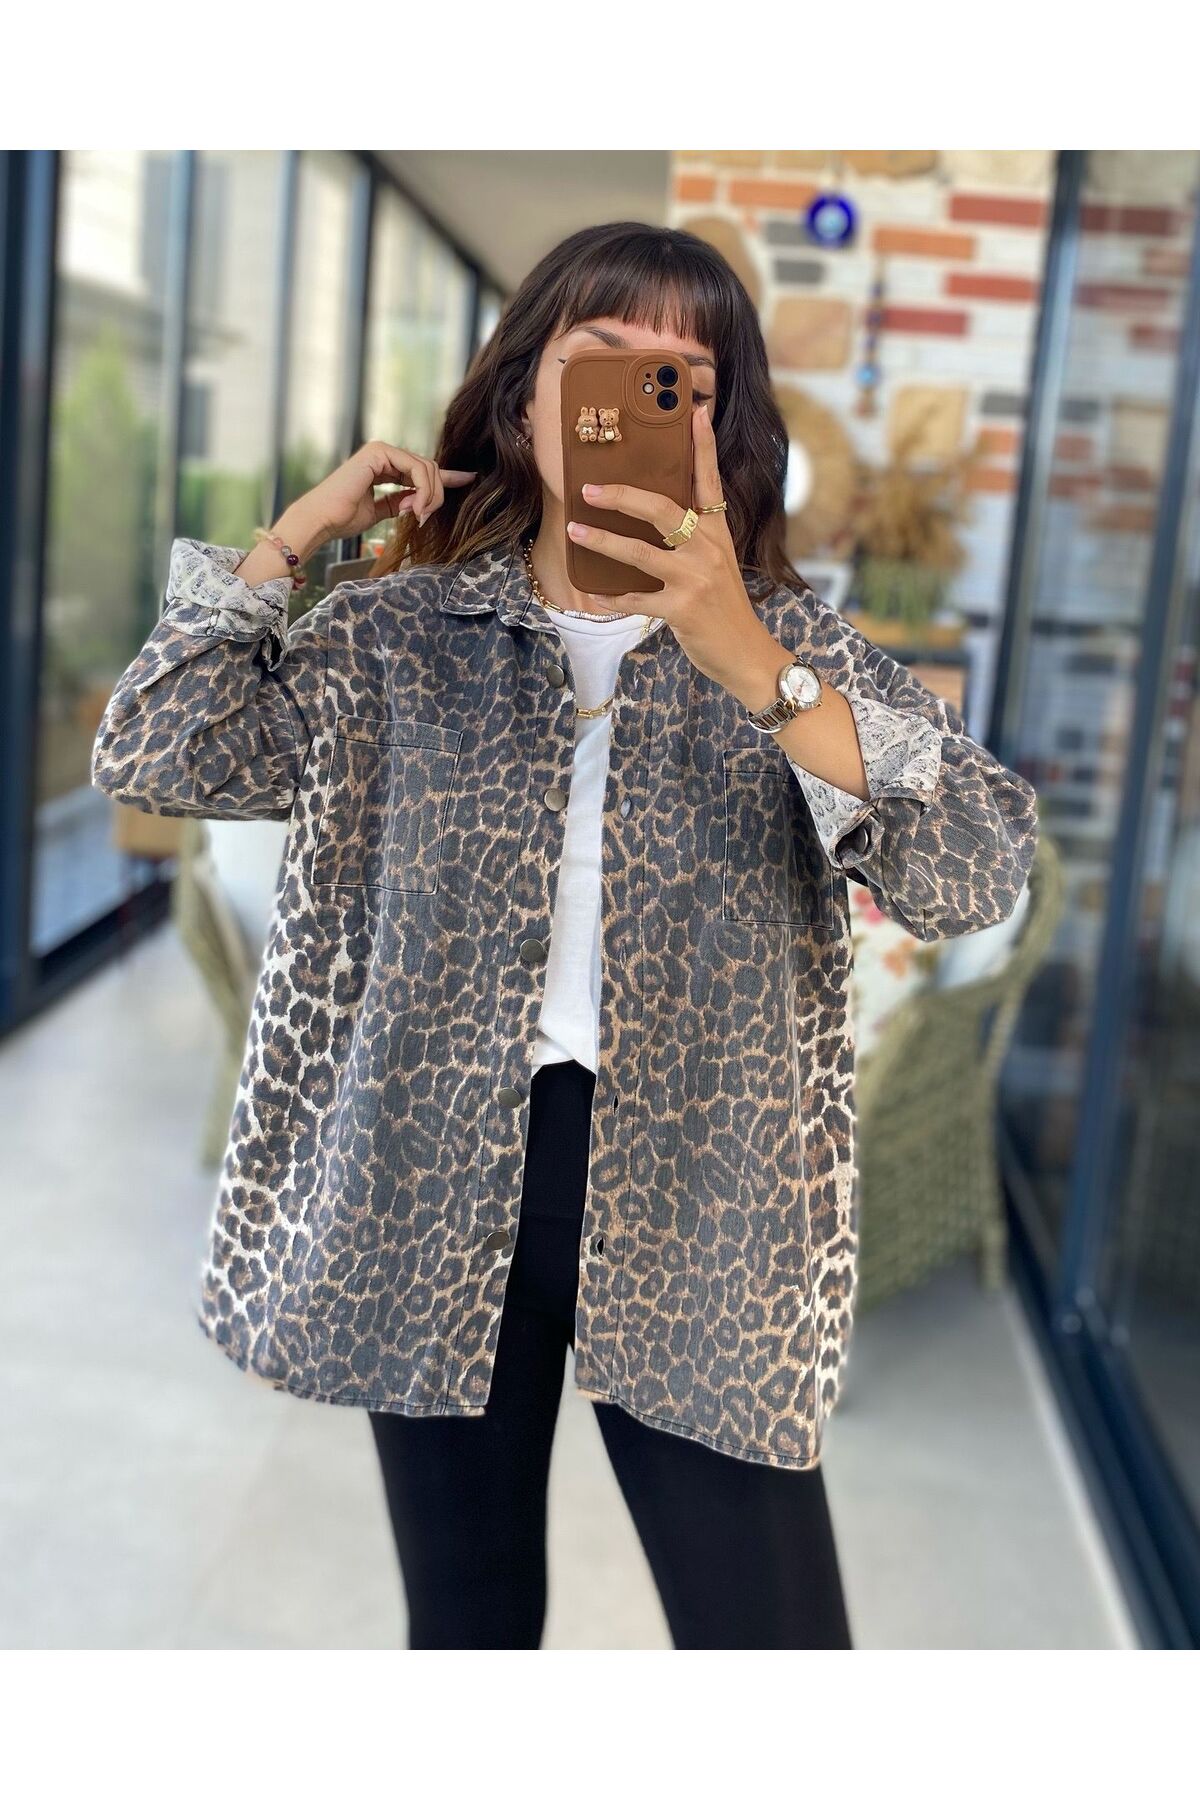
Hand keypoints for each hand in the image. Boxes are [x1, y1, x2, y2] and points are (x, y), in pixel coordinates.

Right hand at [302, 440, 476, 540]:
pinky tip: (415, 506)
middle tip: (424, 518)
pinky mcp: (379, 452)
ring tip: (418, 516)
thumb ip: (401, 502)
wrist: (322, 520)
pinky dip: (422, 490)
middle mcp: (383, 453)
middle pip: (429, 469)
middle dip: (436, 495)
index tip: (469, 479)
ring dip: (429, 495)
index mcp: (383, 465)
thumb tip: (422, 502)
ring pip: (426, 468)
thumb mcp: (380, 511)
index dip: (446, 476)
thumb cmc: (343, 518)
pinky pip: (416, 468)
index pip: (421, 469)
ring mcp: (381, 450)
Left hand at [564, 405, 782, 696]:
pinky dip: (613, 599)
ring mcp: (695, 579)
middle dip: (622, 496)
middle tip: (588, 489)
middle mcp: (707, 550)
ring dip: (603, 541)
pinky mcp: (682, 609)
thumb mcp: (718, 565)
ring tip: (576, 531)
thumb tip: (653, 519)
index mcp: (718, 533)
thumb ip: (693, 540)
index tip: (694, 413)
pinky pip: (637, 600)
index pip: (710, 481)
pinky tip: (595, 596)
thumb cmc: (725, 608)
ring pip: (640, 553)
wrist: (746, 653)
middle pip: (661, 510)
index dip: (702, 446)